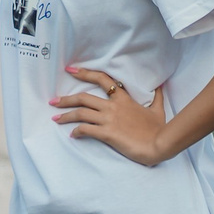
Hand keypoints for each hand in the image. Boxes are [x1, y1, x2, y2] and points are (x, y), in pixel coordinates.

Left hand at [54, 66, 173, 165]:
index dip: (85, 73)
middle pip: (83, 98)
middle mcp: (113, 106)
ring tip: (55, 119)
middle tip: (53, 101)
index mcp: (123, 99)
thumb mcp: (158, 109)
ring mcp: (109, 119)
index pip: (102, 79)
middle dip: (66, 99)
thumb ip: (157, 97)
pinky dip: (76, 131)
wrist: (160, 143)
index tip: (71, 70)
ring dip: (65, 115)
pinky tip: (73, 135)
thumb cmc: (158, 128)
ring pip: (81, 113)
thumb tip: (160, 86)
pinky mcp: (107, 133)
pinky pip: (86, 130)